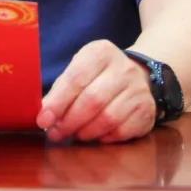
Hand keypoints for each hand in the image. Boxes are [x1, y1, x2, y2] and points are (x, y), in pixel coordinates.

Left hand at [37, 40, 156, 143]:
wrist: (139, 76)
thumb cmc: (99, 75)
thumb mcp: (80, 69)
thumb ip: (62, 89)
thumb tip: (44, 114)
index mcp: (101, 52)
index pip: (76, 78)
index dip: (58, 102)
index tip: (43, 119)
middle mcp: (123, 68)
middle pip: (92, 100)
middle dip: (70, 121)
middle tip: (56, 133)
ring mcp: (138, 90)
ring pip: (108, 119)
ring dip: (86, 132)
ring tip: (75, 134)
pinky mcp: (147, 111)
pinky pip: (122, 131)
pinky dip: (104, 138)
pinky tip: (96, 135)